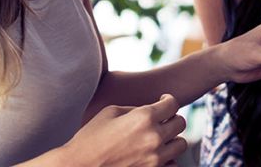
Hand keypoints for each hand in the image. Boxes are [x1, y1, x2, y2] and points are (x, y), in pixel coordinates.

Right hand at [59, 94, 187, 165]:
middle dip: (172, 119)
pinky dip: (169, 159)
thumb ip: (135, 108)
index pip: (172, 104)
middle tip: (163, 120)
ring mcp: (155, 158)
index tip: (164, 101)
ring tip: (160, 138)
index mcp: (144, 117)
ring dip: (173, 139)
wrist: (78, 166)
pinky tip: (156, 154)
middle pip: (180, 123)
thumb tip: (151, 109)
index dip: (168, 100)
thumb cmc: (89, 137)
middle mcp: (154, 137)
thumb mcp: (109, 112)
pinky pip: (174, 164)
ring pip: (181, 144)